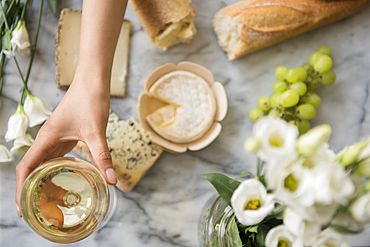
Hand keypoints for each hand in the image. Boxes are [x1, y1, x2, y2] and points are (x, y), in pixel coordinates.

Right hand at [15, 73, 115, 217]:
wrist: (93, 81)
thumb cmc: (90, 101)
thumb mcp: (96, 132)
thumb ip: (102, 156)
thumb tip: (112, 180)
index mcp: (46, 139)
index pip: (26, 168)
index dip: (22, 189)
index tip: (24, 208)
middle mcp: (47, 140)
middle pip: (32, 169)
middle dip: (31, 190)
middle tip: (38, 211)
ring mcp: (55, 138)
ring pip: (43, 164)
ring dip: (43, 181)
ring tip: (48, 201)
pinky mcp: (65, 136)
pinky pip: (55, 157)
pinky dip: (55, 171)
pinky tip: (64, 180)